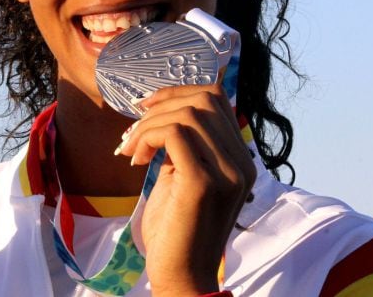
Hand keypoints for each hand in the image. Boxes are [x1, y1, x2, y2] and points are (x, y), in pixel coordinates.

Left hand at [116, 84, 256, 295]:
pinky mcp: (203, 183)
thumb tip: (166, 112)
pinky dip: (148, 136)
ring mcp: (226, 173)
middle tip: (134, 128)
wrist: (181, 277)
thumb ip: (185, 147)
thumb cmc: (177, 231)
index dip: (177, 93)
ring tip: (131, 148)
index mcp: (241, 161)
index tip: (147, 109)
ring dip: (149, 124)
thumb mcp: (184, 178)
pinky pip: (175, 133)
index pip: (217, 100)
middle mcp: (241, 164)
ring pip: (188, 113)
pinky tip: (135, 158)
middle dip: (162, 104)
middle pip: (205, 99)